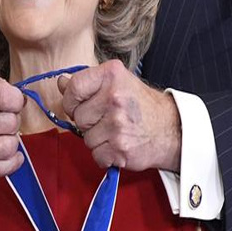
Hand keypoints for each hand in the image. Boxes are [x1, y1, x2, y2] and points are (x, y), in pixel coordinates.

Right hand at [0, 63, 24, 180]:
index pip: (13, 99)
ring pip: (11, 146)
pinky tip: (8, 152)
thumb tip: (21, 100)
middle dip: (10, 119)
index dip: (15, 99)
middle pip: (13, 122)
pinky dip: (11, 161)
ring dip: (9, 139)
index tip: (7, 101)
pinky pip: (3, 168)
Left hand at [58, 60, 180, 171]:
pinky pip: (96, 155)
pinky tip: (119, 144)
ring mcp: (118, 124)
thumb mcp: (117, 83)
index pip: (74, 87)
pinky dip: (105, 154)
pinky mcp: (120, 148)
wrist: (170, 129)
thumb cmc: (140, 104)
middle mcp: (115, 97)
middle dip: (88, 121)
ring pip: (86, 137)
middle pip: (78, 116)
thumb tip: (61, 82)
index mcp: (112, 75)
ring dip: (97, 138)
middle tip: (107, 118)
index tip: (79, 104)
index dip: (71, 99)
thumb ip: (88, 83)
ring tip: (116, 131)